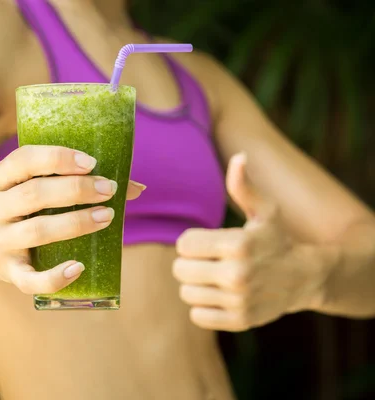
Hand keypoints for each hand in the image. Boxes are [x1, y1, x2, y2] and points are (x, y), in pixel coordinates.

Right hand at [0, 145, 144, 294]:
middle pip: (34, 195)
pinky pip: (29, 279)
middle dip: (75, 190)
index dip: (58, 158)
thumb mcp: (27, 188)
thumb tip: (137, 187)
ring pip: (37, 231)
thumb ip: (70, 180)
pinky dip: (54, 277)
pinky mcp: (7, 272)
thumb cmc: (17, 210)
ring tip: (106, 216)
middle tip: (108, 189)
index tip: (91, 163)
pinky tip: (78, 267)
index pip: (23, 160)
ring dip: (75, 223)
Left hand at [173, 153, 318, 330]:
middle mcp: (237, 275)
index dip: (191, 242)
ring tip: (216, 278)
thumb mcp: (264, 211)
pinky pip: (197, 315)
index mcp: (237, 244)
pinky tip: (220, 296)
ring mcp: (238, 301)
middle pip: (180, 270)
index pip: (182, 245)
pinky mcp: (239, 321)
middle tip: (210, 261)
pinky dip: (204, 307)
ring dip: (196, 285)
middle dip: (191, 263)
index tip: (207, 243)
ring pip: (186, 293)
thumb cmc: (276, 239)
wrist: (304, 278)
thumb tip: (240, 157)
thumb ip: (244, 186)